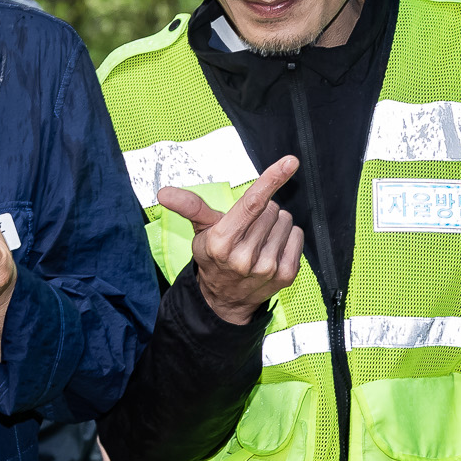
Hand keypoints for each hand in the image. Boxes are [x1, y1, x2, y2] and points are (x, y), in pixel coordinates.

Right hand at [157, 156, 302, 325]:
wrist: (225, 298)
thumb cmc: (214, 257)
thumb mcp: (200, 230)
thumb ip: (189, 206)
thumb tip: (163, 193)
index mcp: (221, 241)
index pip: (251, 203)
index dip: (271, 180)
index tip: (289, 162)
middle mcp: (244, 256)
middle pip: (271, 209)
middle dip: (262, 212)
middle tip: (247, 228)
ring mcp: (267, 267)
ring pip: (286, 221)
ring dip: (275, 225)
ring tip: (258, 239)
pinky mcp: (285, 274)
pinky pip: (297, 236)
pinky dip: (288, 237)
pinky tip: (272, 248)